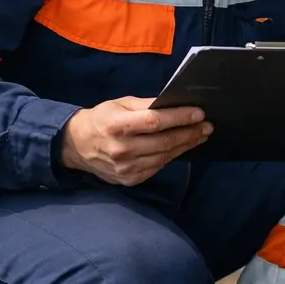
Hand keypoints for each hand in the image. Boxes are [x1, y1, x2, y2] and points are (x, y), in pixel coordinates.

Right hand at [59, 97, 211, 185]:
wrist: (77, 146)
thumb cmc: (101, 119)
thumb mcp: (119, 104)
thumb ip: (145, 105)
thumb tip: (173, 104)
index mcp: (117, 126)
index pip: (154, 122)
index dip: (179, 118)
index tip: (199, 113)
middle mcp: (122, 149)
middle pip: (163, 142)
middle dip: (189, 133)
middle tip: (208, 126)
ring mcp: (126, 168)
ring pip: (164, 157)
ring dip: (185, 146)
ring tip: (200, 136)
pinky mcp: (130, 179)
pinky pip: (157, 167)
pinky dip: (172, 157)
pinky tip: (182, 147)